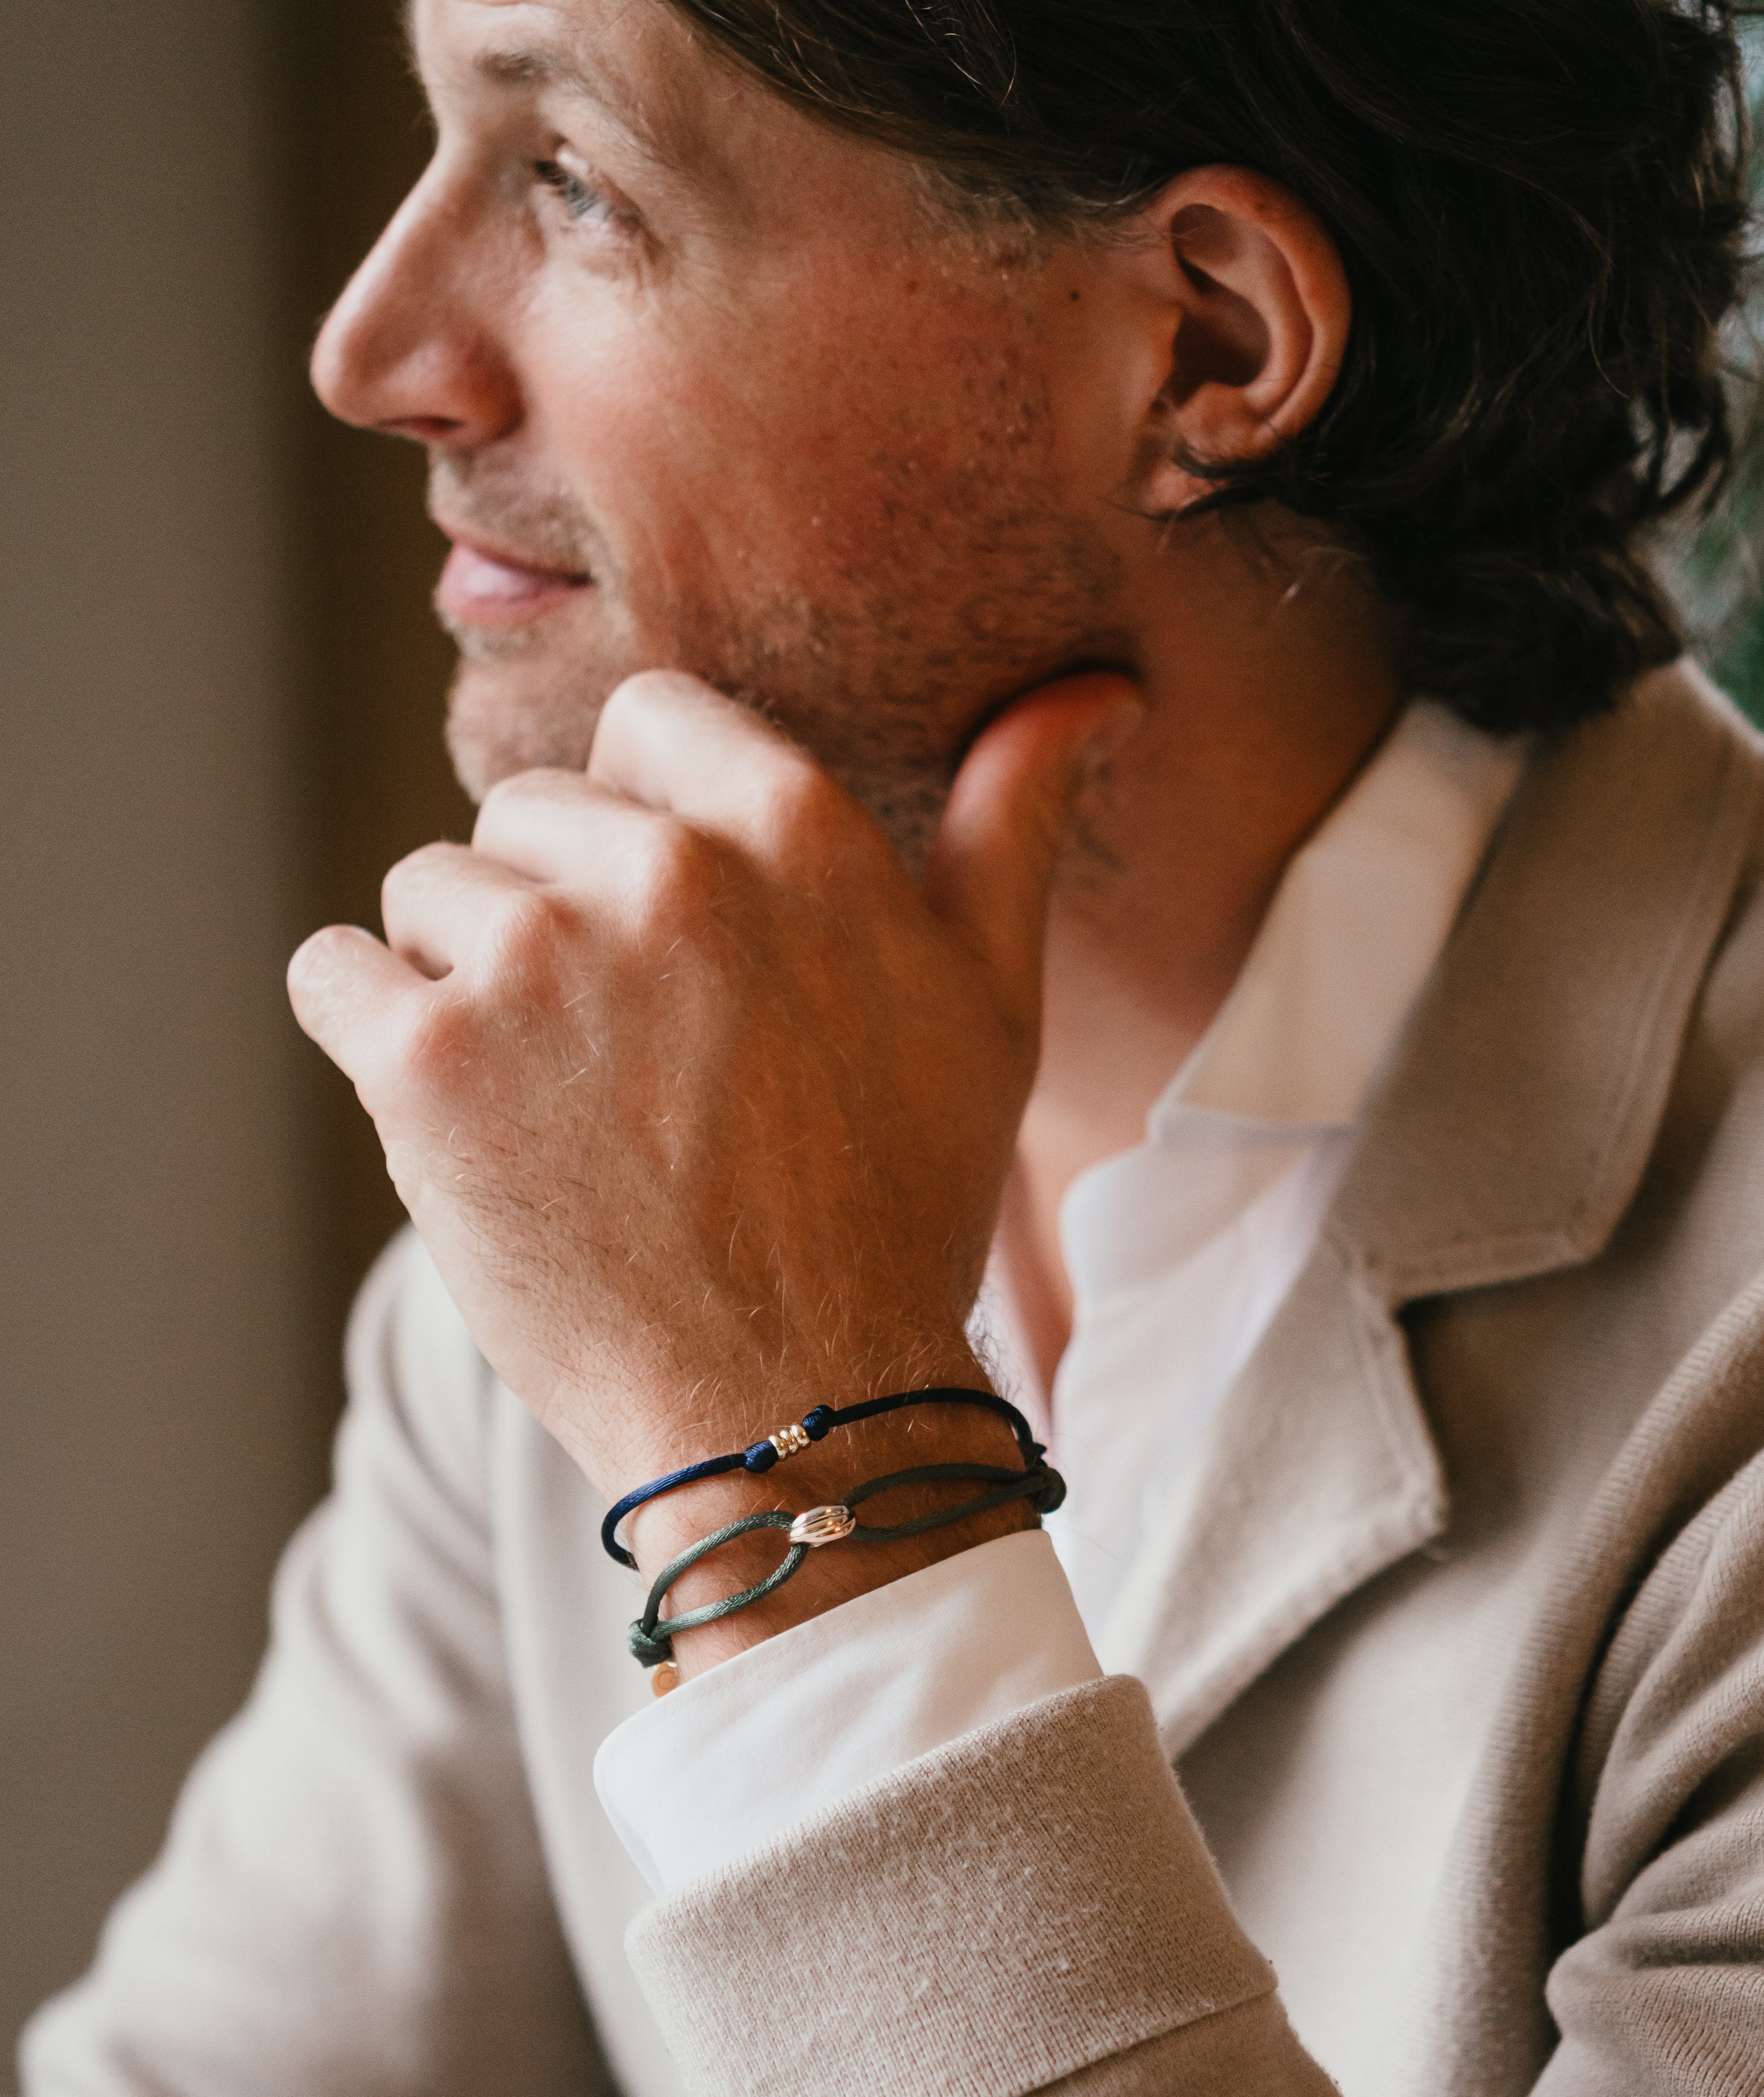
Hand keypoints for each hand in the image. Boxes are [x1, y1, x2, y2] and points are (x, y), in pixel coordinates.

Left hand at [287, 670, 1123, 1508]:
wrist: (798, 1407)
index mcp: (793, 830)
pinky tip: (460, 1119)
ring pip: (429, 893)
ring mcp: (533, 964)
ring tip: (560, 1105)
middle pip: (528, 815)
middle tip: (632, 1064)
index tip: (672, 941)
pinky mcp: (428, 1064)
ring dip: (467, 986)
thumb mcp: (989, 1000)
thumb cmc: (901, 1206)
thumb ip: (1009, 822)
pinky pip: (335, 977)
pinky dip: (372, 1038)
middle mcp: (661, 872)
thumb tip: (1095, 689)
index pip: (645, 725)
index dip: (643, 825)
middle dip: (557, 919)